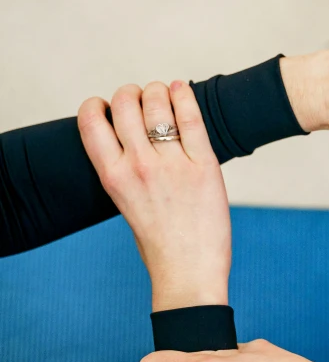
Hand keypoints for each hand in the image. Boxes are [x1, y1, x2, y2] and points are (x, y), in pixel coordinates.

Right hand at [78, 81, 230, 309]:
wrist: (188, 272)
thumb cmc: (158, 244)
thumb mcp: (126, 204)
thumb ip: (126, 170)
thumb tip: (135, 136)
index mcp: (112, 176)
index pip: (91, 119)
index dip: (98, 105)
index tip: (108, 106)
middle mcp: (139, 165)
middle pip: (125, 103)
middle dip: (130, 93)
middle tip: (141, 98)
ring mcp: (173, 164)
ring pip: (158, 103)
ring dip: (158, 91)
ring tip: (164, 95)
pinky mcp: (204, 166)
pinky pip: (192, 119)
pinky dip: (184, 96)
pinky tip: (181, 89)